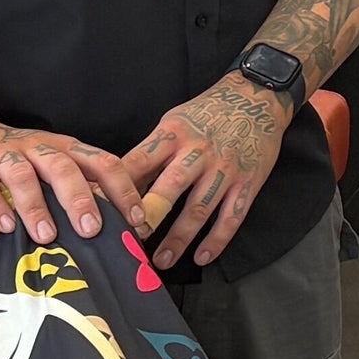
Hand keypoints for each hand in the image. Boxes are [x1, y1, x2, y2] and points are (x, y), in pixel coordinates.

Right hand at [0, 124, 135, 243]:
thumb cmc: (16, 162)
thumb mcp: (48, 169)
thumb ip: (76, 190)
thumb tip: (114, 232)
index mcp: (64, 149)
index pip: (102, 163)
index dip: (123, 189)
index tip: (137, 220)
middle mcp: (37, 147)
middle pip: (63, 168)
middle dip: (80, 199)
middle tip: (91, 230)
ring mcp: (3, 152)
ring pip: (22, 175)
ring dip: (36, 206)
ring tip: (46, 236)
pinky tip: (5, 227)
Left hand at [120, 74, 288, 269]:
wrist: (256, 98)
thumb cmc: (207, 113)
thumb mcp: (173, 122)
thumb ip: (151, 153)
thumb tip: (120, 185)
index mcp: (173, 134)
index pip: (139, 163)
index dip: (119, 188)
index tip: (102, 211)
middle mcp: (198, 152)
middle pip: (170, 187)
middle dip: (149, 216)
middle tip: (130, 242)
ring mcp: (224, 169)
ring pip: (199, 208)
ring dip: (179, 237)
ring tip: (161, 260)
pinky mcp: (248, 182)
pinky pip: (232, 216)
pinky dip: (217, 240)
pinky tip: (202, 257)